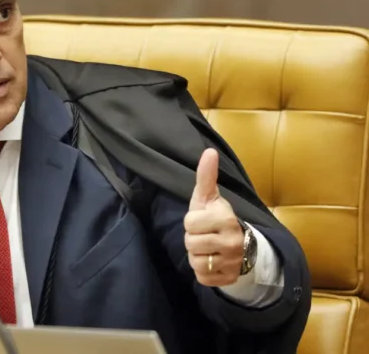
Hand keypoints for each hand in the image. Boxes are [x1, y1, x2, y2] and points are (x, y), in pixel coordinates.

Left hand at [184, 148, 243, 286]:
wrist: (242, 246)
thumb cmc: (217, 217)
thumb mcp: (209, 197)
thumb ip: (206, 176)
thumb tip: (209, 151)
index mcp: (226, 219)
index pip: (189, 223)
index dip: (192, 221)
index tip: (204, 220)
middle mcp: (232, 242)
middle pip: (189, 243)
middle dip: (193, 239)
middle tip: (205, 235)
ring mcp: (232, 263)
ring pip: (195, 261)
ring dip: (197, 255)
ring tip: (208, 248)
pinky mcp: (228, 279)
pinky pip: (201, 277)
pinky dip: (203, 271)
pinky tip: (212, 261)